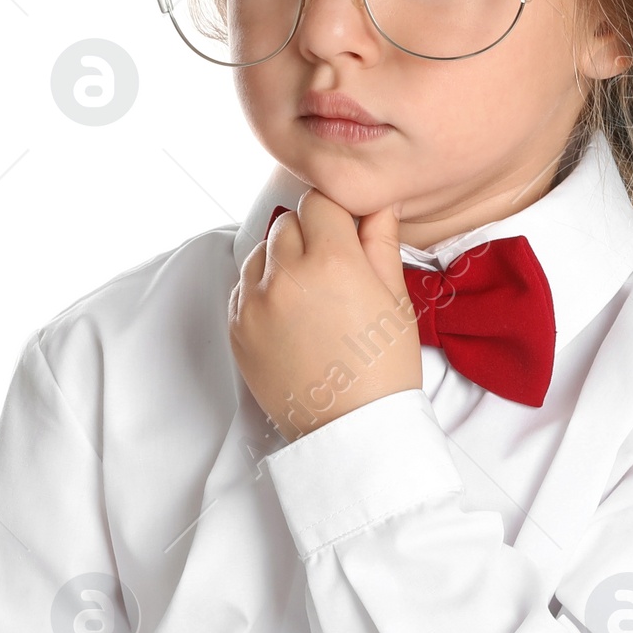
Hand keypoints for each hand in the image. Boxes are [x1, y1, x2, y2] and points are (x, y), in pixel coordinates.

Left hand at [229, 190, 422, 438]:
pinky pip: (243, 287)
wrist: (351, 431)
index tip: (345, 230)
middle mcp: (286, 276)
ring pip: (260, 252)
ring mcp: (255, 304)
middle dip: (309, 234)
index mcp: (331, 261)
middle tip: (332, 267)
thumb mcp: (395, 300)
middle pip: (286, 222)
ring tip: (309, 292)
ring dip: (281, 259)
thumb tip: (375, 206)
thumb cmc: (383, 369)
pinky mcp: (237, 330)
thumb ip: (380, 243)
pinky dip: (263, 289)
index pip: (319, 202)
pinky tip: (290, 313)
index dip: (335, 212)